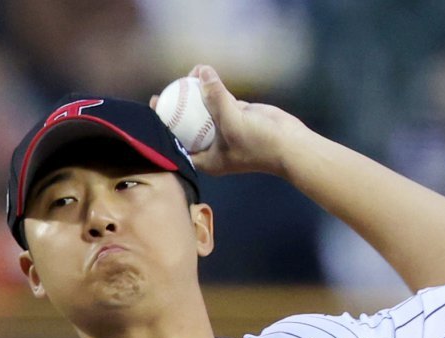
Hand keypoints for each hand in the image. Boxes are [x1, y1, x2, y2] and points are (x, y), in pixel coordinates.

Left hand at [154, 65, 307, 178]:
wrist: (289, 144)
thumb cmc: (258, 143)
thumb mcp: (231, 120)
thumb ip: (215, 97)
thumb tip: (200, 71)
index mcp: (206, 158)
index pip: (178, 142)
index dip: (164, 125)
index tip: (155, 109)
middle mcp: (212, 146)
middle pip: (188, 125)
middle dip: (176, 109)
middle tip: (164, 93)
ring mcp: (225, 130)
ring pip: (205, 110)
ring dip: (197, 94)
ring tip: (187, 75)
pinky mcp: (237, 117)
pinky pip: (220, 101)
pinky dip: (214, 89)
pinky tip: (205, 73)